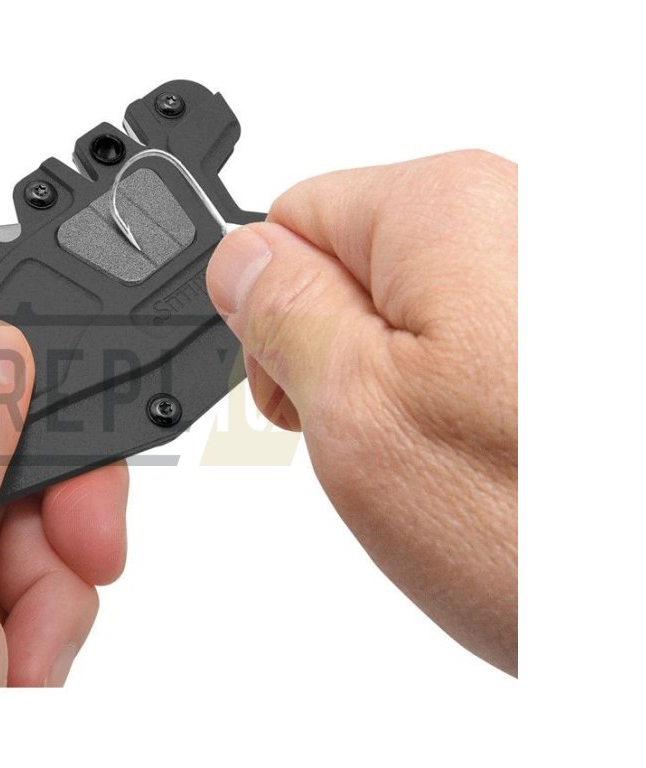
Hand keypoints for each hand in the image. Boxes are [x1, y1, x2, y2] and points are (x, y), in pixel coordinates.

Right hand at [206, 150, 517, 673]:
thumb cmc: (547, 522)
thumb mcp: (356, 413)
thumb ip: (281, 314)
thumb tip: (239, 258)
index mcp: (445, 206)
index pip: (288, 223)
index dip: (273, 321)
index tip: (307, 397)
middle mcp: (523, 212)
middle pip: (361, 267)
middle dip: (346, 358)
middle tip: (387, 444)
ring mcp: (568, 275)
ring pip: (424, 319)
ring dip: (411, 390)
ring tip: (456, 463)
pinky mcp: (590, 334)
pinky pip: (490, 348)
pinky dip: (477, 403)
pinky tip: (503, 459)